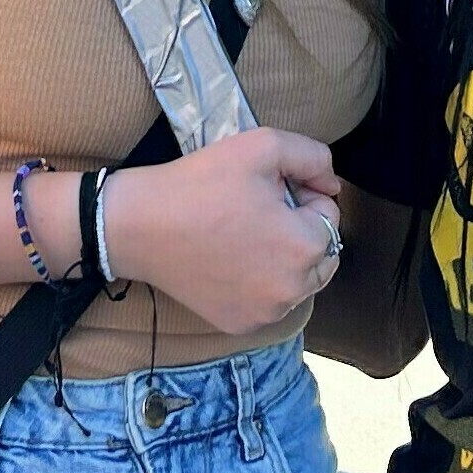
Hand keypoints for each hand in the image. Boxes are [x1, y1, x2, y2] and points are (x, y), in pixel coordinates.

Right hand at [98, 128, 345, 334]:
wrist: (140, 226)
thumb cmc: (201, 183)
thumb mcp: (262, 147)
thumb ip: (312, 157)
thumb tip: (333, 186)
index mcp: (304, 247)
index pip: (329, 217)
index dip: (303, 196)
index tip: (269, 189)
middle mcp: (293, 290)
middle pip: (322, 255)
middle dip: (302, 231)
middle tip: (261, 211)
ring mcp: (265, 313)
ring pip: (298, 281)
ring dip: (285, 259)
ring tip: (245, 234)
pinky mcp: (240, 325)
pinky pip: (269, 302)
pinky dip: (261, 283)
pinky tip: (231, 260)